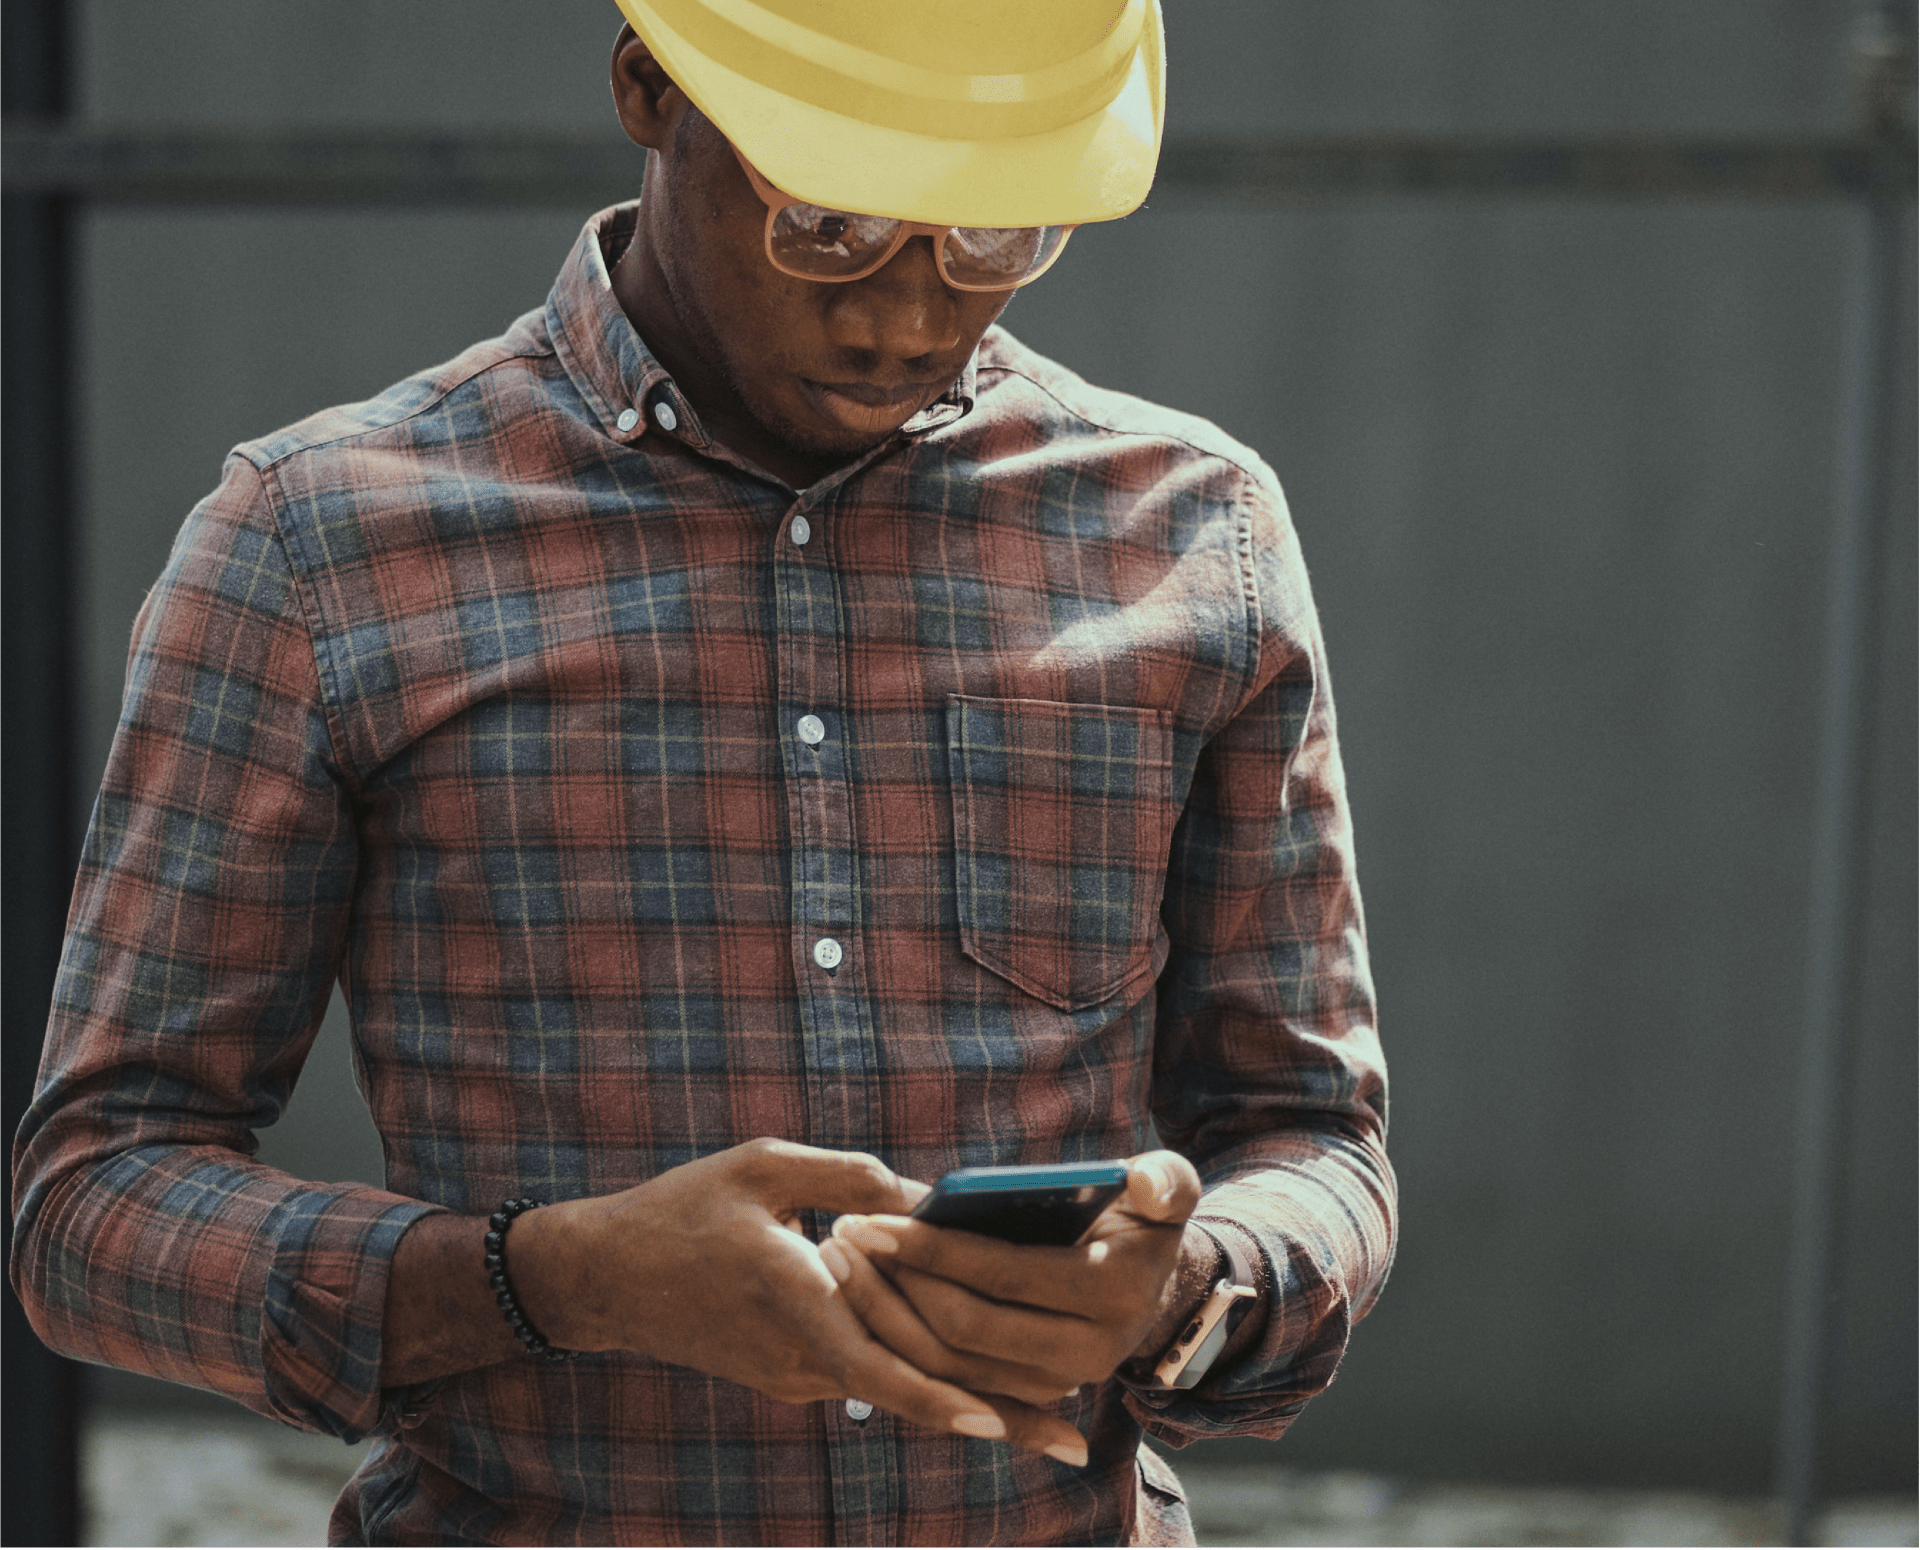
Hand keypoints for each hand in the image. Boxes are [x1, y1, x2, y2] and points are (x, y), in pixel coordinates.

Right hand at [508, 1138, 1088, 1461]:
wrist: (605, 1277)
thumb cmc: (683, 1208)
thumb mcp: (764, 1165)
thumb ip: (848, 1176)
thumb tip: (926, 1196)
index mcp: (794, 1296)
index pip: (878, 1365)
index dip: (940, 1398)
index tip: (1003, 1423)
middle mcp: (800, 1354)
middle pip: (912, 1395)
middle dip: (998, 1418)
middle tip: (1075, 1444)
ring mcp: (795, 1376)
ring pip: (894, 1388)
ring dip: (967, 1399)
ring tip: (1048, 1422)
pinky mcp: (789, 1377)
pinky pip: (867, 1377)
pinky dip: (920, 1377)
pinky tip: (974, 1376)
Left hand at [820, 1151, 1210, 1419]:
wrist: (1151, 1283)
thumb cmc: (1143, 1216)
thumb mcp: (1166, 1190)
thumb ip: (1167, 1180)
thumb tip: (1144, 1181)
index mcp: (1114, 1297)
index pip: (1002, 1275)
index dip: (930, 1249)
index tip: (868, 1217)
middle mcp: (1087, 1357)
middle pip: (964, 1328)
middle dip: (894, 1282)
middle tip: (841, 1233)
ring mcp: (1054, 1385)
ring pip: (946, 1364)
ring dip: (884, 1313)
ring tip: (839, 1257)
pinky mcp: (1024, 1394)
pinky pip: (947, 1377)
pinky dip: (899, 1340)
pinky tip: (859, 1294)